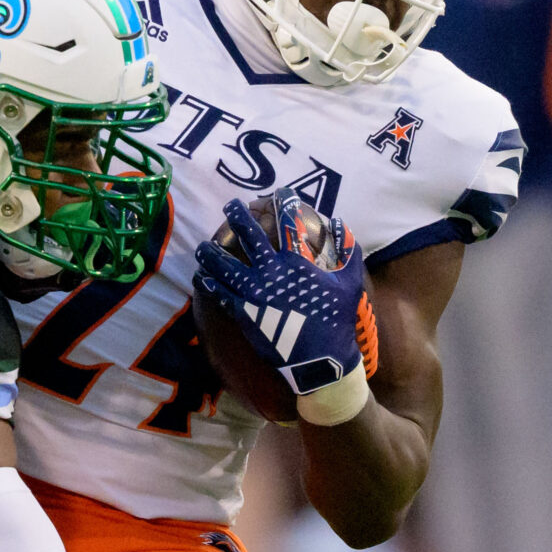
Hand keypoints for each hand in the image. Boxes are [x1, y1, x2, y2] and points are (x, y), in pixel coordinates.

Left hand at [192, 197, 377, 426]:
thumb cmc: (336, 318)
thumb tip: (340, 224)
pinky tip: (200, 277)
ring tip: (203, 245)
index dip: (283, 204)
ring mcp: (253, 293)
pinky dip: (208, 284)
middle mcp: (271, 273)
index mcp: (297, 262)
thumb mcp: (350, 282)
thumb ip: (348, 251)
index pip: (288, 224)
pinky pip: (219, 295)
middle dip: (238, 216)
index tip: (279, 194)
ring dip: (213, 252)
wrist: (319, 357)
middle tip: (231, 205)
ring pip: (225, 265)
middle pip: (249, 236)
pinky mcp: (242, 313)